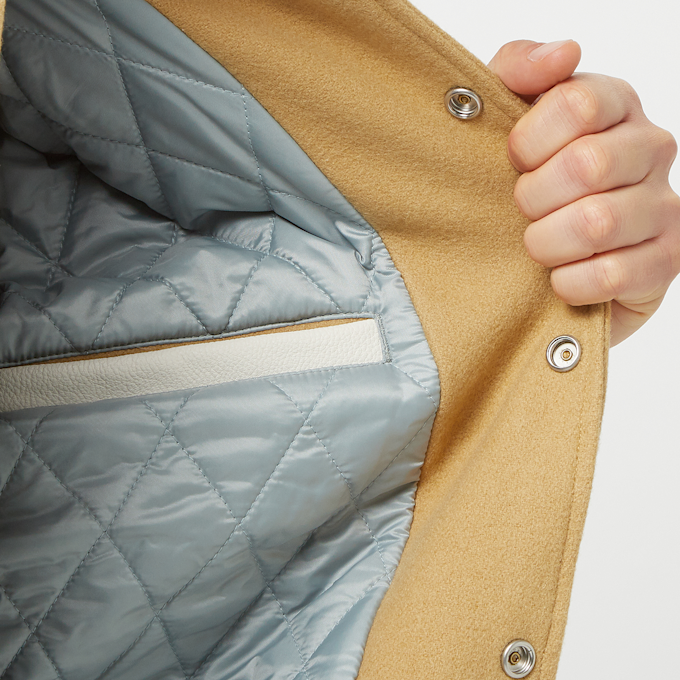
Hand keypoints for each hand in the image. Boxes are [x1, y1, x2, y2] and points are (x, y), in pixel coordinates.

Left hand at [489, 40, 679, 345]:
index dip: (527, 141)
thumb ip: (517, 70)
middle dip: (533, 197)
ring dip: (546, 242)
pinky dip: (570, 282)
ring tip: (536, 245)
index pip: (577, 103)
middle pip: (587, 164)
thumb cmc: (524, 183)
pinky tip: (558, 278)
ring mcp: (663, 206)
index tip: (513, 161)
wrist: (540, 260)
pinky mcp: (665, 261)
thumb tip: (562, 52)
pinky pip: (613, 274)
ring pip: (598, 222)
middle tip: (522, 209)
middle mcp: (650, 149)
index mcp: (615, 106)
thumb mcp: (504, 117)